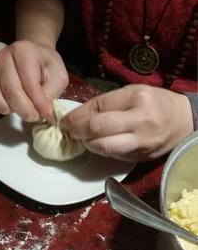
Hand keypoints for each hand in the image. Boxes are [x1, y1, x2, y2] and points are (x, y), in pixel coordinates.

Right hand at [0, 40, 68, 120]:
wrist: (34, 56)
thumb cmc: (47, 66)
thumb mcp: (58, 76)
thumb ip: (52, 93)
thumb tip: (44, 113)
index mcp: (23, 51)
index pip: (28, 81)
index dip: (38, 102)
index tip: (47, 114)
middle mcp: (4, 57)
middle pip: (9, 89)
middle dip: (24, 109)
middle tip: (34, 117)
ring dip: (5, 107)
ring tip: (18, 111)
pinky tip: (6, 108)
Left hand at [61, 84, 193, 161]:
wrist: (183, 121)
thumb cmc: (156, 103)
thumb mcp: (133, 92)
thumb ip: (107, 103)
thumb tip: (78, 114)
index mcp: (138, 99)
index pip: (99, 107)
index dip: (78, 114)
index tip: (65, 119)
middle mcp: (141, 121)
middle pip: (99, 128)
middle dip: (78, 130)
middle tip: (68, 129)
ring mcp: (142, 142)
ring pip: (105, 147)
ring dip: (87, 143)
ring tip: (81, 138)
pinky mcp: (141, 157)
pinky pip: (114, 156)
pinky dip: (101, 150)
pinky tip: (96, 144)